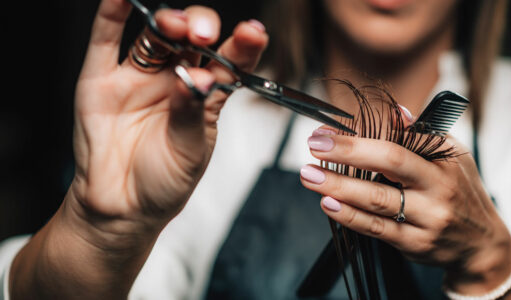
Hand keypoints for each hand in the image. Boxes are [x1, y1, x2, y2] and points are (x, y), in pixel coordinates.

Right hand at [10, 1, 267, 298]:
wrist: (122, 208)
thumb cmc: (164, 183)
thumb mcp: (190, 152)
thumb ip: (191, 113)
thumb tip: (196, 78)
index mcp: (205, 97)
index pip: (228, 63)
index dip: (242, 45)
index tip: (253, 32)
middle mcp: (175, 80)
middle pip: (191, 41)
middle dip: (201, 29)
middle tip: (204, 35)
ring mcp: (139, 78)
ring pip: (155, 37)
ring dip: (167, 21)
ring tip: (176, 25)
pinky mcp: (102, 80)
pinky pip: (106, 40)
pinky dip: (112, 13)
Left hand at [300, 126, 510, 294]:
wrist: (481, 244)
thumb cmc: (459, 191)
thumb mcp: (451, 157)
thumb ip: (420, 136)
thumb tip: (395, 112)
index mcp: (443, 161)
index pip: (399, 140)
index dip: (360, 135)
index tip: (327, 131)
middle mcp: (437, 188)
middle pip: (390, 163)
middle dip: (348, 152)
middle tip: (314, 146)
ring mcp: (427, 218)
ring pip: (377, 199)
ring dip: (339, 186)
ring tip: (309, 176)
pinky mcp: (414, 243)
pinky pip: (377, 228)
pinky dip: (349, 216)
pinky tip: (328, 203)